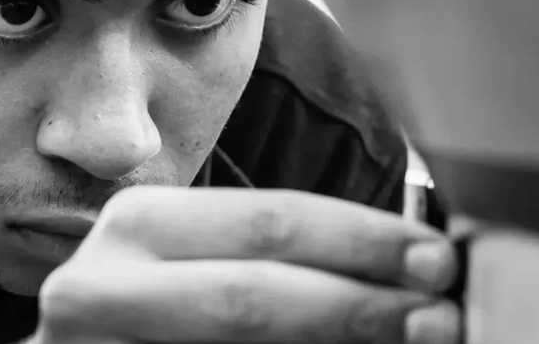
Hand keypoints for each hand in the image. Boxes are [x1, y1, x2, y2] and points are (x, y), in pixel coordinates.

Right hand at [29, 187, 461, 343]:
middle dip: (357, 304)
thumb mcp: (199, 264)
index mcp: (138, 226)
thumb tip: (408, 273)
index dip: (361, 239)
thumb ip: (278, 259)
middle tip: (438, 317)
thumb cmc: (154, 315)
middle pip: (251, 295)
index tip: (436, 257)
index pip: (267, 221)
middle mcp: (99, 285)